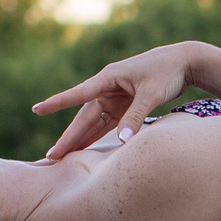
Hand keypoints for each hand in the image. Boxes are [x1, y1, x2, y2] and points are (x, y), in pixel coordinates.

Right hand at [34, 43, 201, 161]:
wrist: (183, 63)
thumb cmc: (167, 72)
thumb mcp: (151, 94)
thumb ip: (136, 116)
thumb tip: (121, 141)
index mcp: (108, 78)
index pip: (78, 94)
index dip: (57, 103)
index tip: (37, 109)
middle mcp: (107, 88)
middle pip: (84, 116)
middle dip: (69, 136)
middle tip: (52, 155)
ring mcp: (115, 98)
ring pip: (93, 122)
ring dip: (80, 139)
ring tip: (63, 157)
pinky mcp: (125, 106)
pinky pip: (107, 124)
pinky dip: (97, 137)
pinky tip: (85, 150)